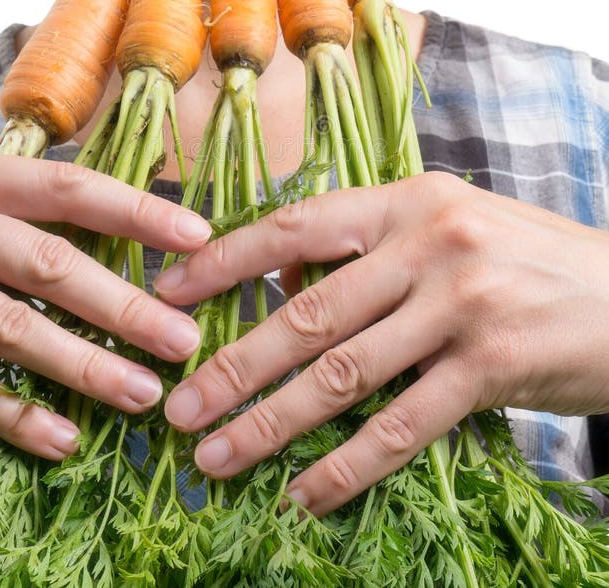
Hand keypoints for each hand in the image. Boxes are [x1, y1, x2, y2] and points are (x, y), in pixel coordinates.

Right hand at [0, 144, 209, 458]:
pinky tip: (62, 437)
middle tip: (182, 341)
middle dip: (121, 306)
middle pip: (47, 265)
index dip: (135, 211)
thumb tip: (125, 225)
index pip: (68, 190)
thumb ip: (23, 200)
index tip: (198, 236)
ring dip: (79, 366)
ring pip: (7, 328)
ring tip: (141, 394)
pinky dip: (8, 413)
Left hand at [154, 171, 608, 515]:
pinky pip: (402, 426)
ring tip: (219, 455)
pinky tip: (307, 493)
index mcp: (407, 200)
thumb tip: (281, 282)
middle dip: (235, 366)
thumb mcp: (446, 226)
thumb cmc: (523, 260)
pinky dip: (348, 466)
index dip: (225, 261)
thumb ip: (370, 247)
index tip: (169, 294)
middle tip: (181, 407)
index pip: (296, 227)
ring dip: (272, 423)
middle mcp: (429, 243)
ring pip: (344, 374)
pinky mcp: (492, 367)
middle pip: (309, 313)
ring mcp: (462, 304)